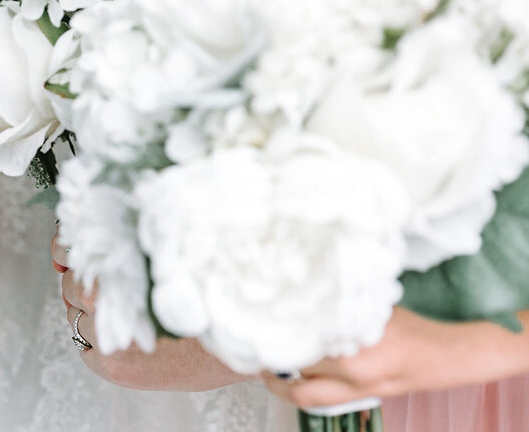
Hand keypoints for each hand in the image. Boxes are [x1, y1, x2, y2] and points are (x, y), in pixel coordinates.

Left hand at [53, 232, 247, 391]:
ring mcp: (108, 334)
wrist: (241, 339)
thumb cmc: (212, 293)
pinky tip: (126, 337)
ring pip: (75, 317)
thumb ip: (130, 239)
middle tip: (112, 287)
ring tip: (128, 313)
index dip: (69, 250)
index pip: (70, 249)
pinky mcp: (114, 366)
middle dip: (84, 284)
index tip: (70, 252)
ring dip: (91, 314)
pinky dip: (97, 344)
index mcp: (121, 259)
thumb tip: (92, 233)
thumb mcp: (168, 248)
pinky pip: (85, 350)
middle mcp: (107, 296)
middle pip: (71, 284)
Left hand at [262, 307, 528, 408]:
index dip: (270, 338)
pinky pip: (322, 399)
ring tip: (268, 366)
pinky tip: (294, 374)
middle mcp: (351, 371)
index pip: (297, 344)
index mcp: (351, 341)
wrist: (446, 356)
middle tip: (252, 350)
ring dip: (283, 382)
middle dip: (270, 366)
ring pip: (304, 395)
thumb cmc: (409, 325)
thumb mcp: (366, 308)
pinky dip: (304, 388)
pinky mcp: (362, 398)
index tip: (251, 328)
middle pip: (294, 375)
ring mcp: (357, 390)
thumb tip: (292, 297)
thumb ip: (332, 310)